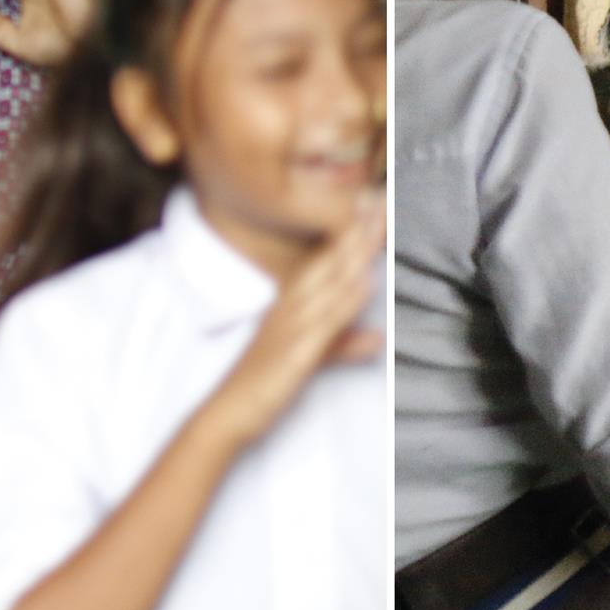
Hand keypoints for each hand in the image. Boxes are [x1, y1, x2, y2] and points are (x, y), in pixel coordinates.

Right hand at [197, 192, 383, 449]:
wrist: (227, 415)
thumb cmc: (265, 382)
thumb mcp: (310, 358)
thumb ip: (343, 344)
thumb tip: (378, 339)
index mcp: (293, 303)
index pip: (325, 259)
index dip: (351, 231)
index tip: (374, 202)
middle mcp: (292, 307)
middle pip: (329, 260)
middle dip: (357, 228)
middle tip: (381, 194)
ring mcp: (292, 327)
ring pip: (328, 282)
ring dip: (354, 253)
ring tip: (378, 223)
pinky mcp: (295, 354)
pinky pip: (323, 324)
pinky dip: (345, 303)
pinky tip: (364, 285)